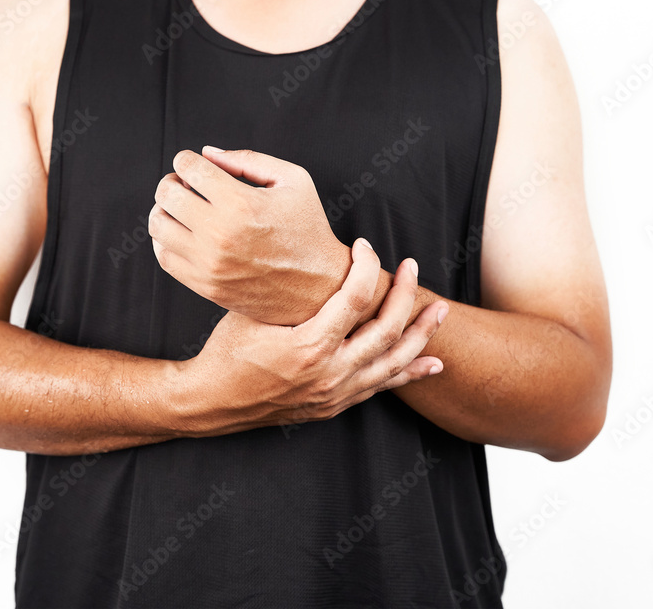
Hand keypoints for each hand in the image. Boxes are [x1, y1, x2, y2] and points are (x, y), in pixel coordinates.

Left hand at [149, 146, 349, 325]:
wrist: (319, 287)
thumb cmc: (308, 230)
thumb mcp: (293, 180)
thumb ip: (248, 160)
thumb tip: (208, 153)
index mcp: (241, 203)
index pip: (188, 167)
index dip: (186, 160)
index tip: (192, 165)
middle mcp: (220, 233)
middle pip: (167, 194)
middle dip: (172, 181)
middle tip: (184, 184)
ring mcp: (209, 262)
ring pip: (159, 225)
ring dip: (164, 210)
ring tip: (181, 209)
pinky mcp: (205, 285)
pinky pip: (165, 257)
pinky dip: (164, 240)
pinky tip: (180, 233)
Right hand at [178, 238, 447, 436]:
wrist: (212, 401)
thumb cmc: (227, 350)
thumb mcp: (252, 310)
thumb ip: (288, 290)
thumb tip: (315, 255)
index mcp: (310, 345)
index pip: (356, 297)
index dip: (366, 266)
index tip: (364, 246)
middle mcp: (330, 373)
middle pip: (387, 329)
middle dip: (406, 295)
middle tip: (413, 268)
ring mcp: (335, 393)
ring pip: (393, 362)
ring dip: (421, 334)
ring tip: (440, 311)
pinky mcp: (334, 405)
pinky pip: (381, 388)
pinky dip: (408, 374)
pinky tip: (432, 364)